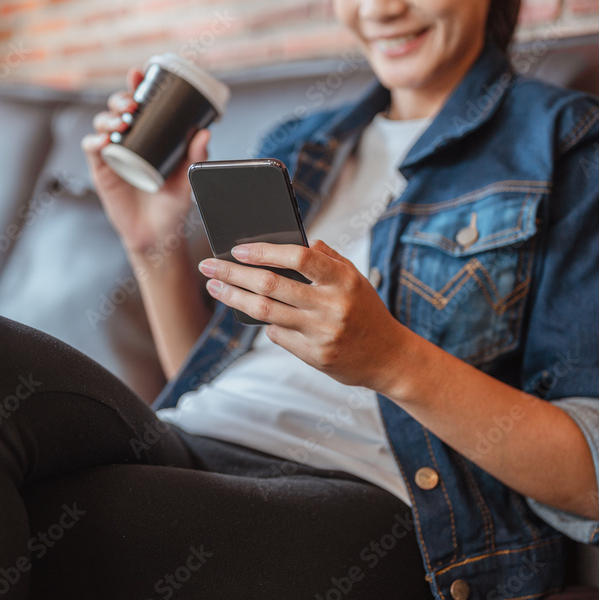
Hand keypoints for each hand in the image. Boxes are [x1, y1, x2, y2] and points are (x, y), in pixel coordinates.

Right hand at [81, 67, 210, 255]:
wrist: (157, 235)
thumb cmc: (172, 205)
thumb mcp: (188, 178)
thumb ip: (197, 156)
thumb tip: (204, 132)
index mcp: (150, 136)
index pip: (140, 103)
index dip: (137, 85)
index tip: (140, 74)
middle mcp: (130, 140)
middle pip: (117, 108)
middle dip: (120, 98)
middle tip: (132, 104)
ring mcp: (113, 154)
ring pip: (102, 124)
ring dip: (109, 117)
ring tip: (123, 122)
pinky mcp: (101, 170)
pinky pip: (92, 148)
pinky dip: (96, 140)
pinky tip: (106, 141)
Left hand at [197, 240, 408, 392]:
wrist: (390, 357)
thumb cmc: (366, 311)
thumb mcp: (354, 279)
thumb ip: (326, 259)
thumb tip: (291, 242)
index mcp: (343, 280)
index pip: (299, 258)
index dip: (265, 251)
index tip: (238, 248)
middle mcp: (332, 306)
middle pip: (271, 286)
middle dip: (233, 273)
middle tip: (208, 266)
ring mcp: (322, 333)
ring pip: (265, 312)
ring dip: (234, 298)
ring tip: (215, 287)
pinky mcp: (315, 356)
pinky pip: (278, 335)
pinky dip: (263, 323)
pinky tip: (252, 314)